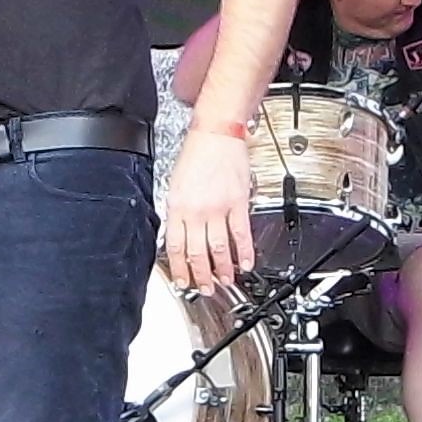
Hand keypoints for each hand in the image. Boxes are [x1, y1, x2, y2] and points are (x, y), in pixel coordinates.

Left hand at [160, 122, 255, 295]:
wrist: (216, 133)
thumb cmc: (197, 154)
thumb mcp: (176, 184)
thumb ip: (178, 211)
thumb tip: (179, 235)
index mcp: (178, 206)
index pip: (175, 246)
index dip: (179, 268)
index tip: (183, 281)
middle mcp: (196, 210)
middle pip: (197, 252)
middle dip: (201, 275)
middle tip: (205, 288)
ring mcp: (218, 208)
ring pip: (219, 248)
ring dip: (223, 269)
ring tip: (226, 280)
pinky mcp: (237, 203)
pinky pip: (241, 233)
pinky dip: (245, 251)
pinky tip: (247, 262)